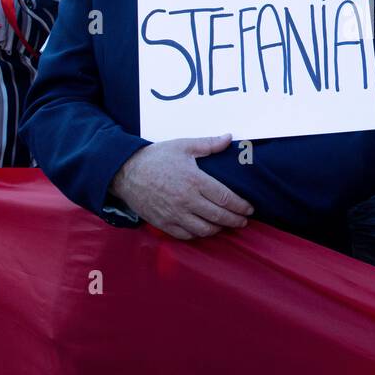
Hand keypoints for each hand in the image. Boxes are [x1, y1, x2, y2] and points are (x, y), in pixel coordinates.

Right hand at [110, 135, 253, 239]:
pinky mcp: (164, 224)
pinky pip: (186, 235)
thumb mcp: (183, 145)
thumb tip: (229, 138)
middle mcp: (187, 200)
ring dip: (219, 229)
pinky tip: (205, 229)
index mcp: (195, 180)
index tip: (250, 209)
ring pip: (204, 230)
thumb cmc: (156, 157)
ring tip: (226, 225)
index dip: (241, 206)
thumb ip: (209, 144)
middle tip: (244, 221)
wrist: (125, 172)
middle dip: (235, 220)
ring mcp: (175, 214)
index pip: (225, 198)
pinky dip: (199, 235)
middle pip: (219, 217)